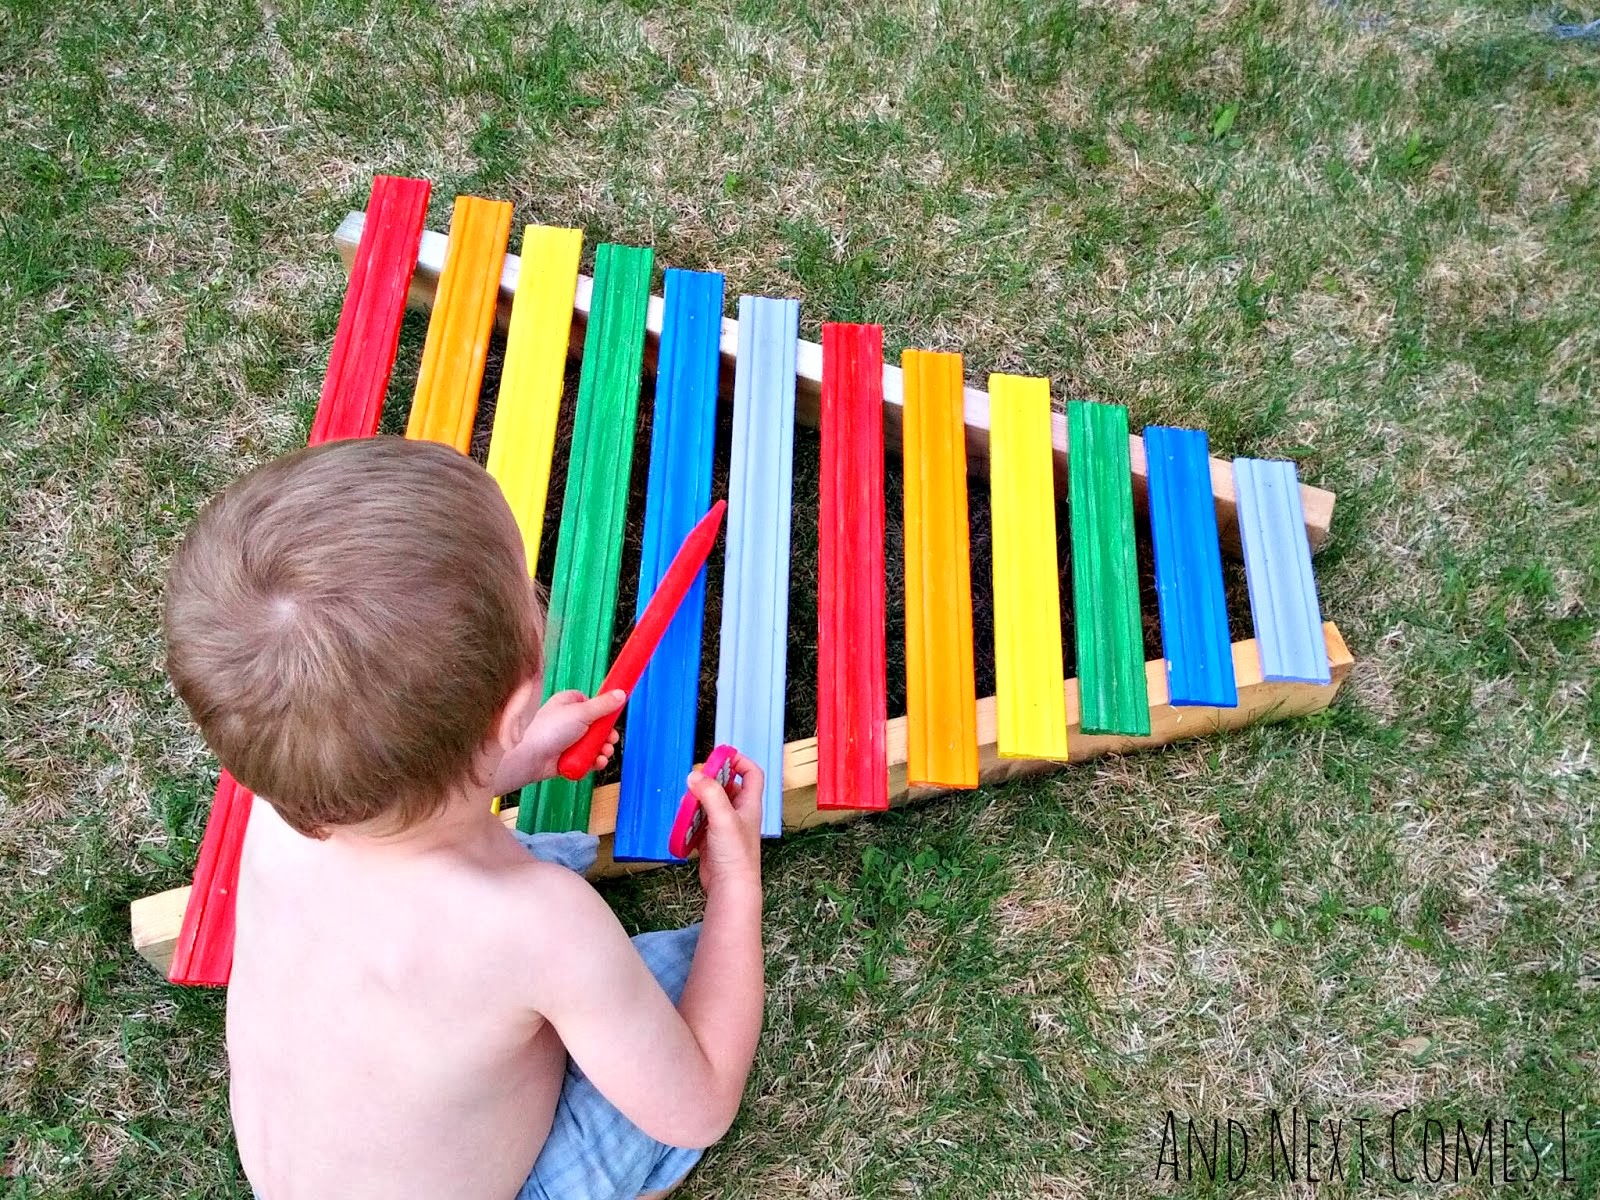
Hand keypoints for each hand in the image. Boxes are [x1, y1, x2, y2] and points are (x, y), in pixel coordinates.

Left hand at [491, 689, 624, 794]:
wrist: (530, 758)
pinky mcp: (569, 757)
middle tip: (610, 738)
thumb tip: (621, 693)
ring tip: (603, 752)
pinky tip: (597, 762)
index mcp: (568, 704)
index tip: (613, 714)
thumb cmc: (547, 731)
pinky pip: (588, 758)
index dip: (603, 709)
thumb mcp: (581, 713)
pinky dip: (594, 761)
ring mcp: (568, 741)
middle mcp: (568, 721)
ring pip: (594, 744)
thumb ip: (603, 705)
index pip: (591, 702)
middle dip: (607, 735)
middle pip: (597, 726)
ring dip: (603, 749)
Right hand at [687, 752, 762, 899]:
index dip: (739, 762)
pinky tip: (684, 824)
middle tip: (695, 780)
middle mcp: (739, 813)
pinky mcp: (711, 840)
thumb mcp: (724, 818)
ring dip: (697, 802)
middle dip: (710, 782)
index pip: (752, 774)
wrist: (730, 887)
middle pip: (726, 787)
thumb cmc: (736, 855)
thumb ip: (710, 794)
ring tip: (687, 804)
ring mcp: (725, 827)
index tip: (721, 756)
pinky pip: (699, 822)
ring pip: (709, 804)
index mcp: (749, 804)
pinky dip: (690, 821)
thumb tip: (695, 775)